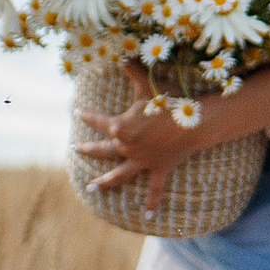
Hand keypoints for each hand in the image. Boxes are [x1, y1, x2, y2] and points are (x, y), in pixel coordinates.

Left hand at [75, 64, 269, 193]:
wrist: (193, 122)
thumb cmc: (169, 101)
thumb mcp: (148, 84)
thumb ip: (132, 69)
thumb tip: (120, 53)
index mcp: (119, 127)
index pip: (98, 120)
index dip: (87, 115)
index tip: (78, 112)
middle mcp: (126, 147)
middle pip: (103, 150)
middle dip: (88, 149)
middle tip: (76, 149)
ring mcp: (141, 162)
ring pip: (119, 174)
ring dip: (105, 182)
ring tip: (92, 189)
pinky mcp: (158, 170)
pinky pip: (155, 190)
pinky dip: (152, 203)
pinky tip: (148, 216)